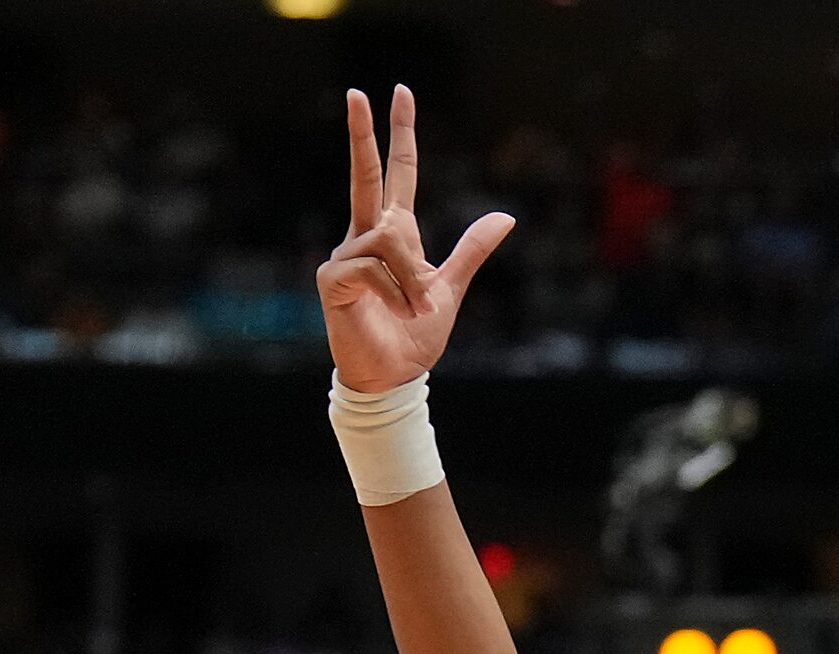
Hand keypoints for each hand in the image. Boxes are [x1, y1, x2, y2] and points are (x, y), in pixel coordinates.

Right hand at [317, 87, 514, 392]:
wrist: (395, 376)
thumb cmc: (415, 335)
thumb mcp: (450, 288)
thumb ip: (471, 250)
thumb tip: (505, 216)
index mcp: (393, 236)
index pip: (396, 175)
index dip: (399, 136)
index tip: (400, 94)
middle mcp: (364, 237)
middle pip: (365, 175)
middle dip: (363, 133)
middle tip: (359, 91)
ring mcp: (344, 254)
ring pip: (390, 239)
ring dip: (413, 278)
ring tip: (415, 308)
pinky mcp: (333, 277)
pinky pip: (374, 266)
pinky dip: (396, 291)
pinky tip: (394, 309)